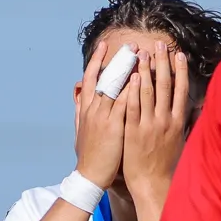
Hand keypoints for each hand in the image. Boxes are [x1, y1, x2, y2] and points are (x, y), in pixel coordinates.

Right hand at [74, 41, 130, 188]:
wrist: (89, 176)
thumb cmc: (89, 155)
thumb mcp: (81, 130)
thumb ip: (81, 113)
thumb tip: (79, 100)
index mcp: (86, 109)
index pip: (91, 78)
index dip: (97, 60)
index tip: (104, 45)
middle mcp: (93, 109)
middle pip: (106, 76)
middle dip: (118, 59)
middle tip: (130, 45)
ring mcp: (103, 116)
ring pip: (115, 86)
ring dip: (128, 68)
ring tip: (140, 54)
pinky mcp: (113, 126)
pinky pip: (124, 103)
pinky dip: (131, 89)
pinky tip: (141, 78)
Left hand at [122, 41, 190, 204]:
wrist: (153, 184)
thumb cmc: (166, 165)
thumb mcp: (182, 141)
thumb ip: (189, 122)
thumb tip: (199, 107)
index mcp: (178, 122)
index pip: (181, 90)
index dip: (180, 70)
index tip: (178, 54)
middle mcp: (166, 121)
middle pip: (165, 86)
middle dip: (162, 63)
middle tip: (159, 44)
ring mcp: (149, 126)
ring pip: (148, 93)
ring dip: (145, 71)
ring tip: (142, 53)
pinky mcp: (133, 132)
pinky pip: (133, 107)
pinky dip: (132, 91)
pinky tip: (131, 77)